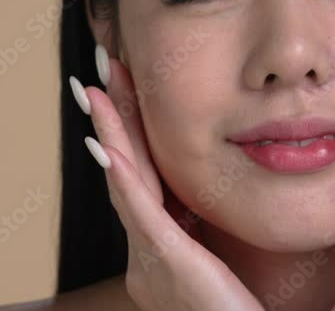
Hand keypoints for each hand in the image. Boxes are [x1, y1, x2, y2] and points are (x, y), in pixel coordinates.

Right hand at [71, 47, 263, 310]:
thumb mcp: (227, 256)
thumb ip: (221, 220)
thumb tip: (235, 180)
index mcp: (167, 244)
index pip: (146, 171)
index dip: (132, 124)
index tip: (126, 79)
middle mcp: (151, 250)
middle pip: (128, 168)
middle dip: (113, 116)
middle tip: (103, 65)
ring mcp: (155, 259)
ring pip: (127, 183)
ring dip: (110, 135)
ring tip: (98, 91)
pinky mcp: (171, 268)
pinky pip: (143, 218)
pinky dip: (124, 182)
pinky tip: (111, 151)